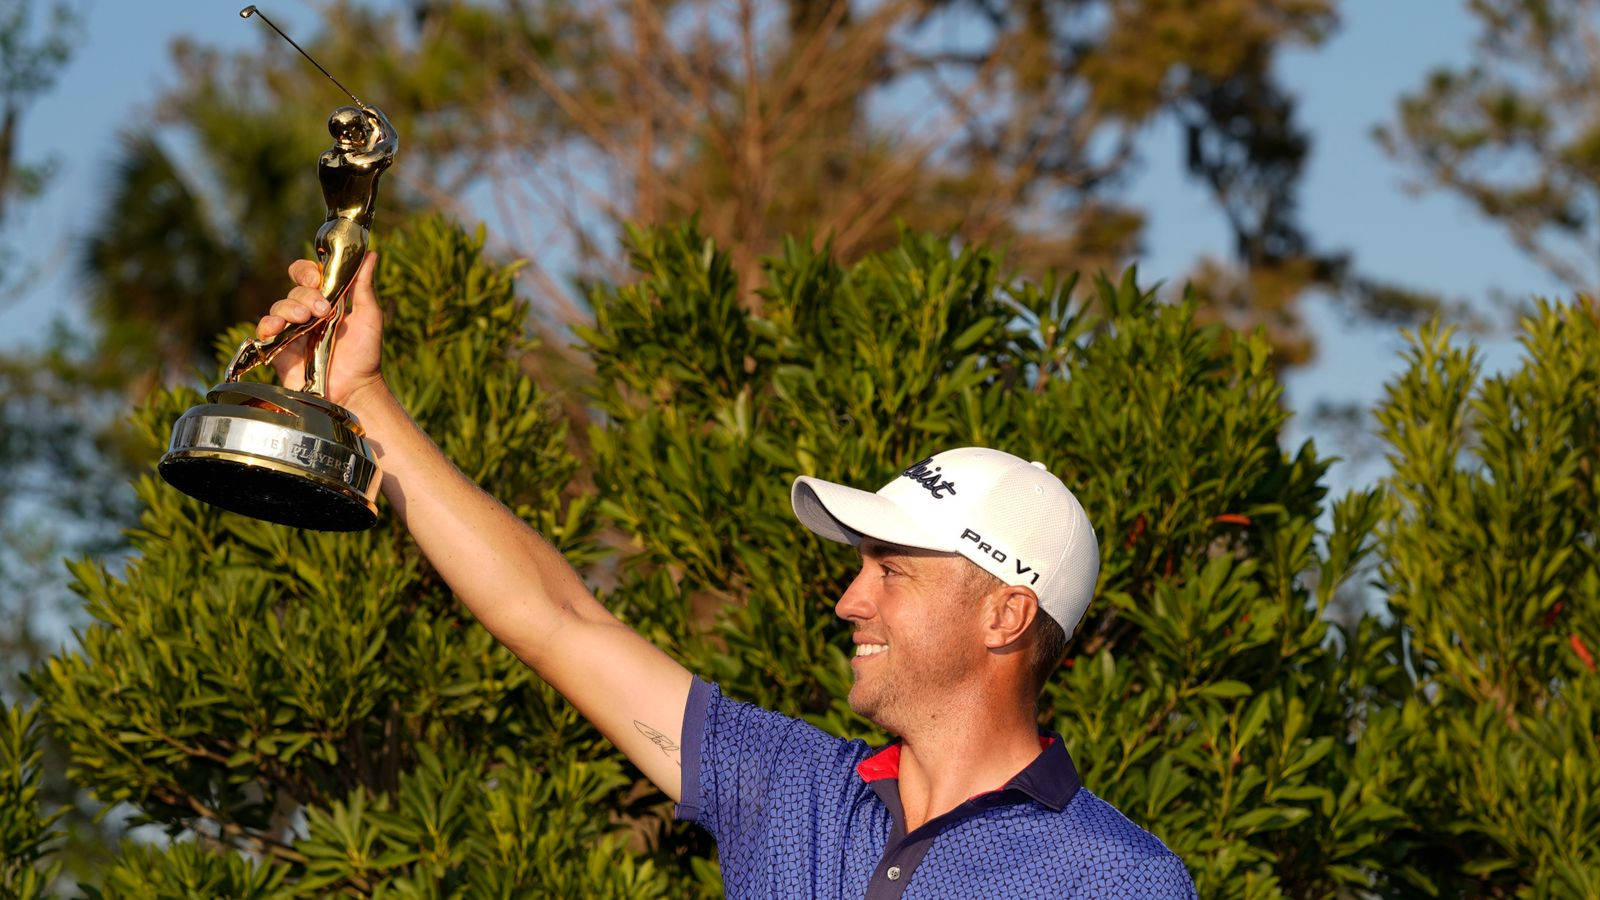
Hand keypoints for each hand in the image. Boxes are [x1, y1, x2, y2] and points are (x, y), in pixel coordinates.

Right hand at [254, 251, 385, 408]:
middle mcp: (307, 313)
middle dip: (306, 295)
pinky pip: (264, 330)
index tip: (319, 278)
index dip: (309, 271)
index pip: (308, 274)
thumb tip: (370, 254)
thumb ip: (364, 286)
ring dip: (291, 308)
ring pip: (279, 306)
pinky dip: (268, 325)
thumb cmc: (365, 355)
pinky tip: (277, 327)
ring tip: (306, 320)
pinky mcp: (279, 349)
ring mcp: (292, 330)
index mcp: (326, 301)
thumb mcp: (369, 317)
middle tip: (322, 310)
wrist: (355, 389)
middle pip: (295, 289)